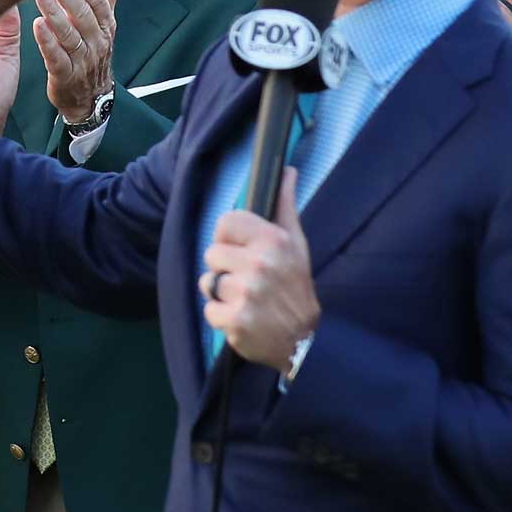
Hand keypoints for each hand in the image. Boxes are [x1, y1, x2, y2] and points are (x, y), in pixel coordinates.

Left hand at [35, 0, 124, 122]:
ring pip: (69, 35)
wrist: (91, 97)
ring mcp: (83, 61)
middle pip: (83, 16)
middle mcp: (97, 43)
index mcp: (106, 27)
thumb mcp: (104, 23)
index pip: (98, 2)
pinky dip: (47, 41)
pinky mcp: (66, 76)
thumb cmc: (93, 52)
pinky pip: (57, 57)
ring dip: (54, 13)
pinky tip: (37, 25)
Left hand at [200, 168, 319, 373]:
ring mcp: (246, 294)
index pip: (226, 222)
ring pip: (207, 282)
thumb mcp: (297, 244)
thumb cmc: (296, 287)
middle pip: (212, 253)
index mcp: (273, 241)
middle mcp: (259, 265)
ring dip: (221, 293)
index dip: (228, 236)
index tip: (241, 250)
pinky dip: (221, 317)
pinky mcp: (235, 321)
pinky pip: (208, 310)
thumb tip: (287, 169)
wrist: (304, 341)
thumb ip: (285, 207)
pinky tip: (242, 318)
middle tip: (248, 281)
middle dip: (225, 267)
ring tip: (245, 300)